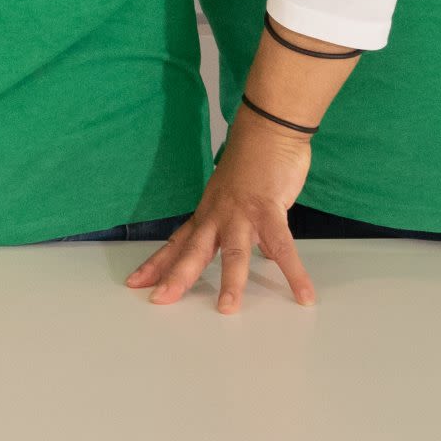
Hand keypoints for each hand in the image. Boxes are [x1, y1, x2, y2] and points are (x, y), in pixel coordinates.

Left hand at [128, 117, 316, 312]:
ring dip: (231, 282)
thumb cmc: (252, 165)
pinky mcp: (268, 209)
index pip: (177, 243)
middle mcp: (218, 215)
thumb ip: (237, 227)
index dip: (157, 263)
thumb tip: (251, 251)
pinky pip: (282, 245)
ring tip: (227, 310)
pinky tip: (304, 294)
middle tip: (161, 299)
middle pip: (193, 250)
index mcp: (208, 214)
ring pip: (232, 252)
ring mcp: (241, 213)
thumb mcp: (235, 199)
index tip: (136, 282)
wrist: (266, 131)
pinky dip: (294, 272)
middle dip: (177, 277)